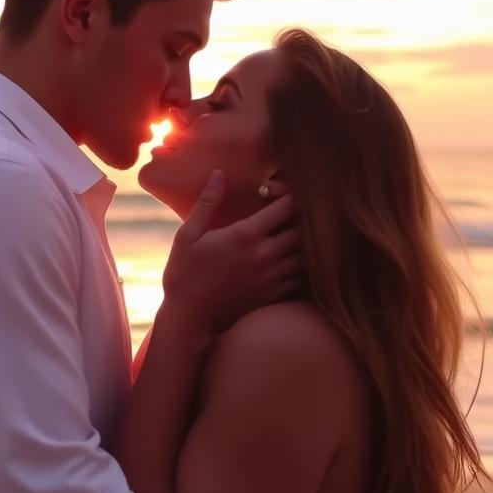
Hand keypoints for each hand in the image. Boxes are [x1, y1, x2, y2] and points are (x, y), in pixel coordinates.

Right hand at [161, 170, 301, 333]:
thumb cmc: (184, 274)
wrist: (189, 319)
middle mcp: (265, 255)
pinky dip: (303, 266)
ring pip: (308, 254)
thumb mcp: (187, 235)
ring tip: (294, 235)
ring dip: (305, 243)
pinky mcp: (275, 296)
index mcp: (245, 235)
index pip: (286, 207)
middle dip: (302, 217)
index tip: (280, 193)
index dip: (289, 195)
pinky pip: (303, 277)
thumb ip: (207, 202)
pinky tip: (291, 261)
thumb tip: (218, 174)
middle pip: (304, 229)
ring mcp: (273, 278)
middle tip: (291, 213)